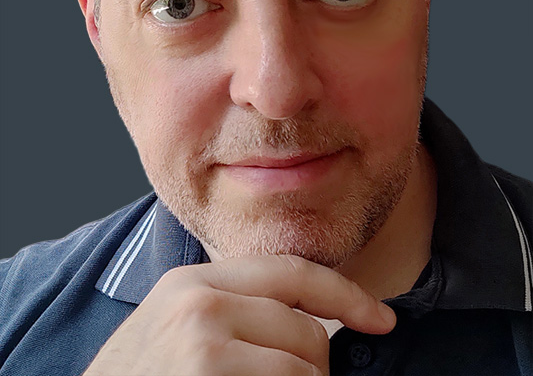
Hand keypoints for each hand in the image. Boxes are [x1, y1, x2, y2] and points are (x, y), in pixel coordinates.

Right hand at [83, 255, 395, 375]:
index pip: (291, 272)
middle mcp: (199, 303)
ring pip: (306, 368)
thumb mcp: (177, 331)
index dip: (345, 294)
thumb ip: (235, 312)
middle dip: (310, 367)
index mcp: (193, 284)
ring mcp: (203, 344)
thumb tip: (308, 323)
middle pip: (308, 330)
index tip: (379, 316)